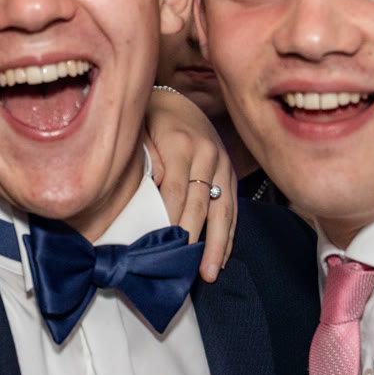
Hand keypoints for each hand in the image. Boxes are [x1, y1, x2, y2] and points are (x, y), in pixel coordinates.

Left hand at [146, 88, 236, 283]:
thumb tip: (156, 182)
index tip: (163, 248)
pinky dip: (228, 235)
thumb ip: (146, 156)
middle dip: (194, 240)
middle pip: (201, 205)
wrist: (178, 101)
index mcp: (182, 144)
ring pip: (223, 211)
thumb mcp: (141, 130)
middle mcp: (208, 155)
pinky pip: (233, 209)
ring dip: (216, 245)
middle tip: (186, 270)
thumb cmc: (152, 120)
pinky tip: (221, 258)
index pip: (176, 191)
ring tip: (209, 273)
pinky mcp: (231, 173)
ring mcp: (223, 165)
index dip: (170, 220)